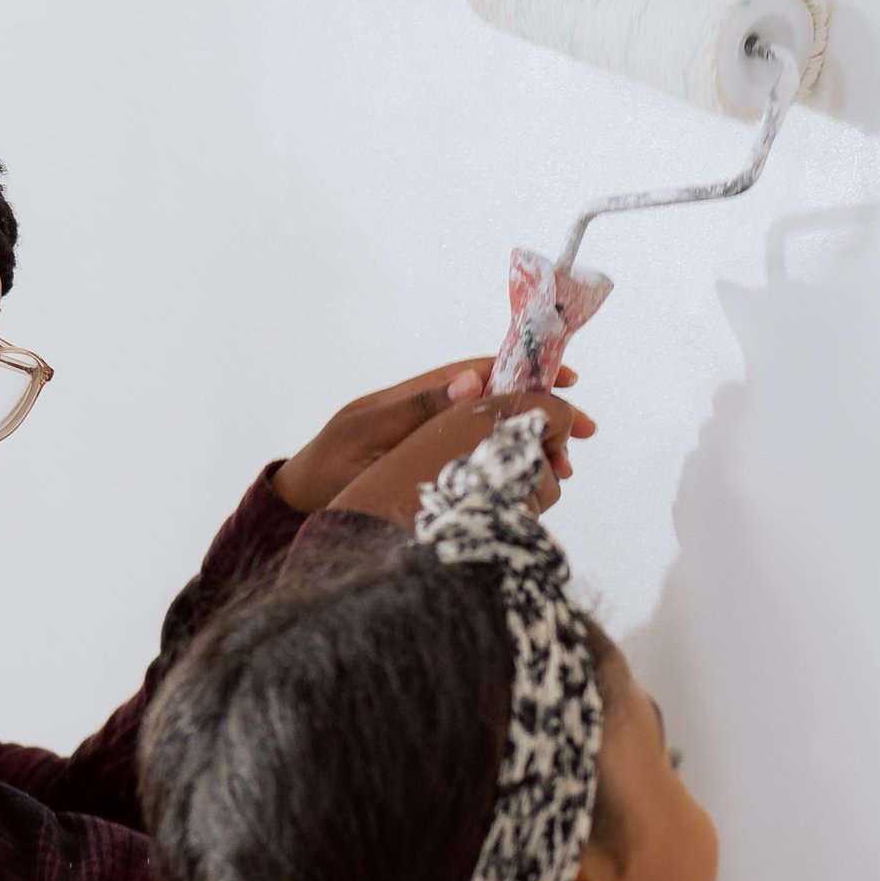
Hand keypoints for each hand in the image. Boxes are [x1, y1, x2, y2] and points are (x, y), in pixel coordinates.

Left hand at [319, 382, 598, 527]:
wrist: (295, 508)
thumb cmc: (327, 474)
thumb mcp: (368, 437)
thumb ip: (416, 410)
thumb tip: (469, 380)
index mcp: (410, 399)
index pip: (479, 374)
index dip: (524, 373)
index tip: (568, 379)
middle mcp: (423, 414)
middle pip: (495, 404)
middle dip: (542, 415)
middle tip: (584, 435)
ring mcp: (426, 442)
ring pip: (491, 435)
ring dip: (530, 447)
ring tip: (563, 470)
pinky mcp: (427, 467)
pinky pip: (478, 458)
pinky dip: (508, 466)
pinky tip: (531, 485)